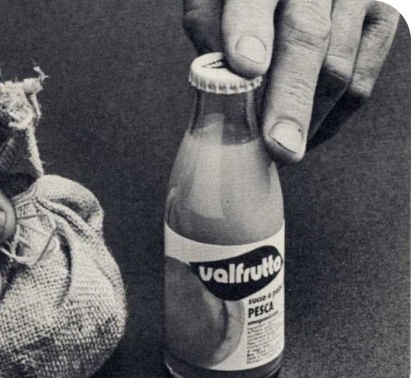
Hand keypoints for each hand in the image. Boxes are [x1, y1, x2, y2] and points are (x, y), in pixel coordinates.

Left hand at [183, 0, 399, 162]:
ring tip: (279, 150)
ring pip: (338, 69)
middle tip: (279, 145)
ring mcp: (353, 0)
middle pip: (307, 39)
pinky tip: (306, 135)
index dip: (250, 32)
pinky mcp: (379, 21)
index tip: (246, 69)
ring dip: (307, 120)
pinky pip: (360, 85)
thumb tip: (216, 76)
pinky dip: (332, 120)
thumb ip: (209, 27)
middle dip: (291, 99)